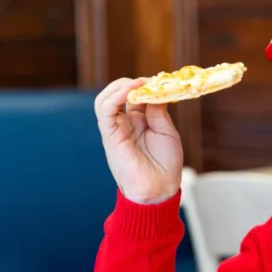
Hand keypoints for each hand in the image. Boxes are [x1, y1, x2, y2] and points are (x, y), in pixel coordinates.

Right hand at [94, 78, 183, 204]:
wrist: (159, 189)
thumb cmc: (165, 165)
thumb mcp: (166, 132)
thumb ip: (158, 111)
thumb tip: (154, 90)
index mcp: (139, 122)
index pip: (135, 96)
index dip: (145, 86)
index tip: (160, 81)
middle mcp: (124, 123)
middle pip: (117, 94)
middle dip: (131, 83)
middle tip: (149, 81)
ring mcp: (115, 129)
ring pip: (106, 99)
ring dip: (120, 86)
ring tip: (138, 84)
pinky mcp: (110, 136)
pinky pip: (105, 111)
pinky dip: (115, 97)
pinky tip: (130, 91)